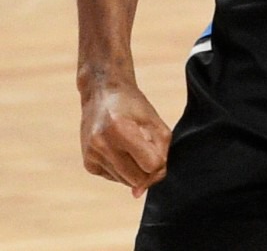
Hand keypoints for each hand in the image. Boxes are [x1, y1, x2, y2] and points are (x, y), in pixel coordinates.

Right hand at [79, 80, 170, 196]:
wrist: (102, 93)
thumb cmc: (133, 106)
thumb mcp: (154, 120)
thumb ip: (160, 152)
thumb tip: (139, 193)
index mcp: (120, 129)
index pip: (151, 165)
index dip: (160, 160)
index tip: (159, 150)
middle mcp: (102, 144)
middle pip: (138, 178)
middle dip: (148, 169)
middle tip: (149, 150)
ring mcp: (92, 155)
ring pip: (126, 181)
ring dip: (135, 169)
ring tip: (132, 145)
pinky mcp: (87, 164)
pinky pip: (114, 178)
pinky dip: (123, 168)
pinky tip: (120, 149)